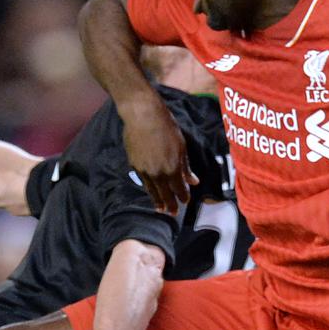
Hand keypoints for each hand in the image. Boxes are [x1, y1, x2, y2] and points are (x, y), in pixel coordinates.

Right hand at [119, 96, 198, 213]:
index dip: (183, 196)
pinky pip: (143, 181)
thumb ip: (186, 166)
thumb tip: (194, 181)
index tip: (185, 201)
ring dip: (157, 200)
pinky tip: (150, 191)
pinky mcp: (134, 164)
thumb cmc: (166, 127)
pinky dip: (148, 188)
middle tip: (173, 214)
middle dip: (170, 205)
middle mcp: (158, 173)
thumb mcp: (181, 146)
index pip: (179, 189)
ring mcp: (144, 170)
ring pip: (152, 190)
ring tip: (160, 209)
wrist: (142, 115)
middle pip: (165, 194)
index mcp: (172, 168)